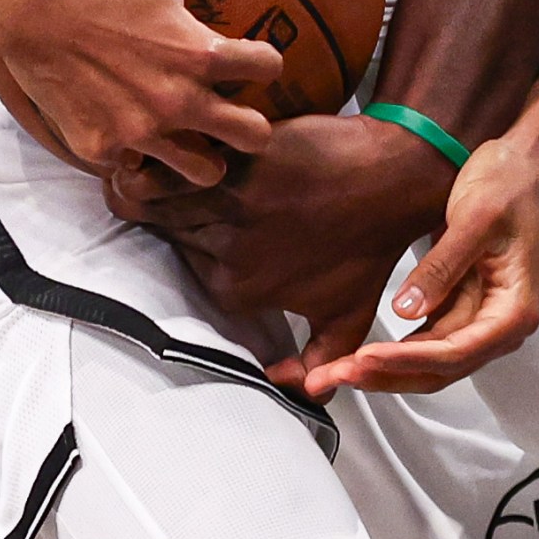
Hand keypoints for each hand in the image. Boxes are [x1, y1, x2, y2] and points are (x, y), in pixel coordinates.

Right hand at [0, 0, 282, 184]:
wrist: (17, 2)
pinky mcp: (101, 147)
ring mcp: (139, 132)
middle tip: (236, 108)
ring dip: (204, 154)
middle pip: (255, 137)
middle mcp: (177, 101)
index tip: (253, 53)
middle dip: (253, 124)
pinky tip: (134, 131)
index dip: (267, 58)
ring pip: (202, 171)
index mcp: (200, 54)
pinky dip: (139, 154)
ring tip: (195, 134)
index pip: (270, 68)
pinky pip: (138, 168)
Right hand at [103, 112, 452, 360]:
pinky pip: (176, 160)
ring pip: (154, 194)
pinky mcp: (237, 161)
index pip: (180, 264)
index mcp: (238, 289)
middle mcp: (227, 252)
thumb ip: (316, 363)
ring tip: (143, 165)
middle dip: (158, 211)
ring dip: (143, 181)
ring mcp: (229, 204)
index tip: (187, 222)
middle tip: (158, 190)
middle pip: (163, 228)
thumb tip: (292, 393)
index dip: (181, 240)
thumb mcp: (347, 319)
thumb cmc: (372, 245)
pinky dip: (162, 153)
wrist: (396, 179)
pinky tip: (164, 145)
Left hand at [303, 119, 538, 398]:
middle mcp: (499, 324)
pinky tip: (357, 354)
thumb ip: (442, 267)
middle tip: (335, 376)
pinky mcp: (459, 307)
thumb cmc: (510, 184)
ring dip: (384, 369)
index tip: (366, 357)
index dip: (408, 359)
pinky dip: (392, 350)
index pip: (456, 351)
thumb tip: (408, 309)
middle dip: (386, 376)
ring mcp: (479, 318)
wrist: (519, 162)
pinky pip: (423, 340)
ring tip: (334, 371)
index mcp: (514, 309)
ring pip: (427, 361)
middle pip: (440, 368)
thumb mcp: (474, 219)